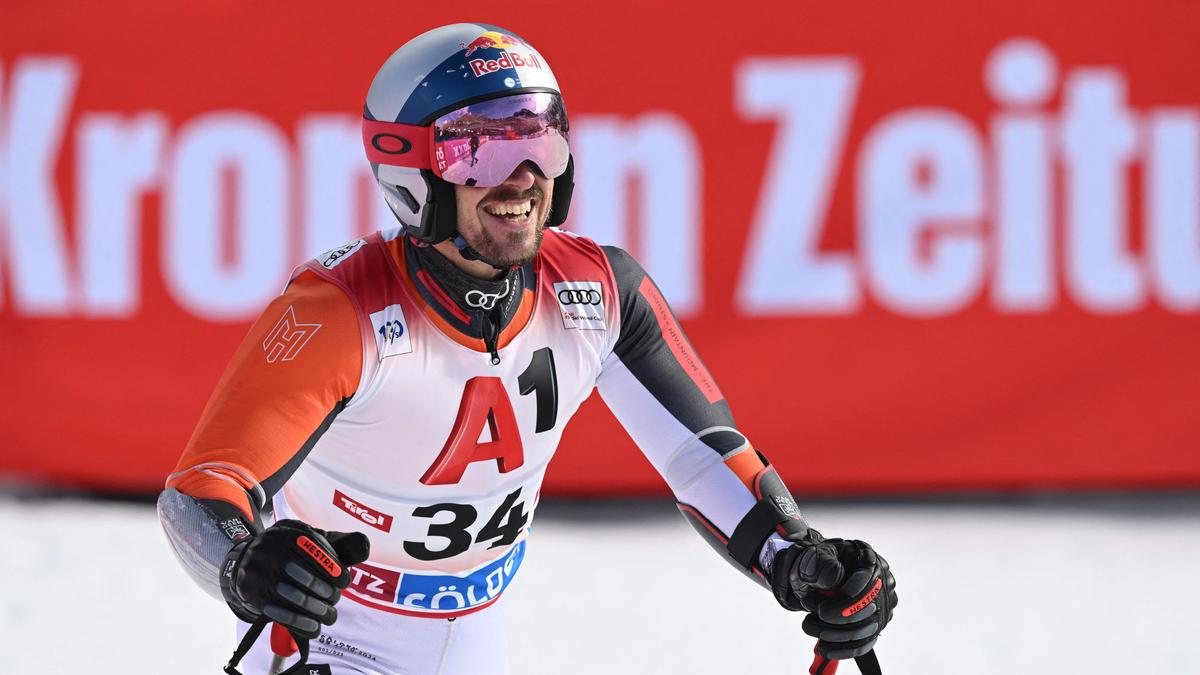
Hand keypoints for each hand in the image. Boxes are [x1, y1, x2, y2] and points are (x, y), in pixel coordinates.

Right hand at [219, 519, 369, 639]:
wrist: (246, 559)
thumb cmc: (289, 549)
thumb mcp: (309, 537)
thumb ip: (337, 542)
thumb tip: (364, 546)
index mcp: (290, 533)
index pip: (319, 554)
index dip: (336, 571)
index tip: (344, 581)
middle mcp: (273, 551)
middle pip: (310, 579)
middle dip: (328, 593)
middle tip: (334, 597)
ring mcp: (261, 574)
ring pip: (298, 600)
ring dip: (318, 610)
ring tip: (327, 613)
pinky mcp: (254, 595)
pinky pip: (283, 615)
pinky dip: (302, 624)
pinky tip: (314, 625)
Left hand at [771, 534, 896, 659]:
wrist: (816, 572)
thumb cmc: (816, 562)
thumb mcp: (815, 555)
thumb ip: (823, 564)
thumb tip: (834, 581)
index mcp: (868, 559)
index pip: (867, 584)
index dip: (844, 602)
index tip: (821, 612)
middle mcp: (882, 582)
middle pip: (868, 609)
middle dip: (835, 621)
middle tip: (808, 619)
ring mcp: (883, 604)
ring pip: (866, 629)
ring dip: (834, 635)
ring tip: (808, 627)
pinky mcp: (877, 623)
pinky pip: (866, 642)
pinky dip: (844, 649)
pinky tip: (824, 649)